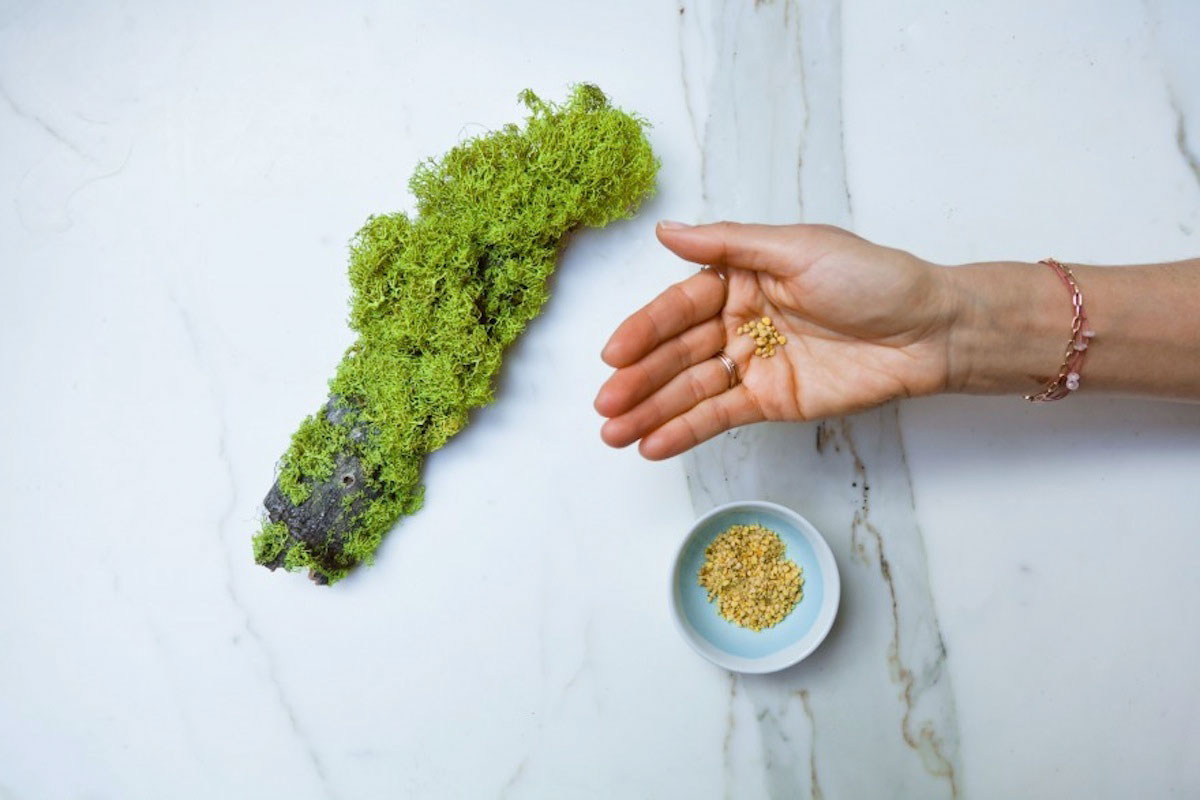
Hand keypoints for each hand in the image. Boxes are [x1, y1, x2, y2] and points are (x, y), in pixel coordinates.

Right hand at [594, 221, 957, 458]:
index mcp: (741, 278)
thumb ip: (727, 244)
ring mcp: (753, 364)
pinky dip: (685, 431)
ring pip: (690, 390)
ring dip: (650, 412)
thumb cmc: (872, 278)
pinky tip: (652, 445)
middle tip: (604, 406)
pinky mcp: (771, 402)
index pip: (679, 307)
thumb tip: (666, 231)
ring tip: (613, 435)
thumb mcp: (797, 247)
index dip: (644, 331)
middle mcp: (739, 321)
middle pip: (676, 354)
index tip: (614, 354)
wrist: (929, 331)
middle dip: (638, 380)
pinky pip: (719, 416)